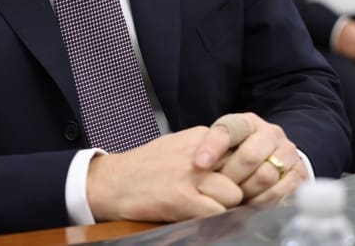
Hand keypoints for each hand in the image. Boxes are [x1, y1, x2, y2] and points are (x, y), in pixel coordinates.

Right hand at [87, 126, 241, 222]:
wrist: (113, 182)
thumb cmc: (145, 166)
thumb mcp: (179, 145)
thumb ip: (206, 152)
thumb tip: (236, 164)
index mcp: (200, 137)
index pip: (239, 151)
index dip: (240, 171)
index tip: (238, 181)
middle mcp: (199, 153)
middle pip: (241, 172)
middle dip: (238, 188)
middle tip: (226, 200)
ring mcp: (191, 176)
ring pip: (234, 194)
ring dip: (226, 206)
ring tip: (208, 208)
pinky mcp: (183, 199)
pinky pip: (217, 212)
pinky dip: (213, 219)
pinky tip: (199, 216)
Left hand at [195, 113, 307, 204]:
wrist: (275, 157)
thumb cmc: (241, 153)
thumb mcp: (225, 146)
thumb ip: (211, 150)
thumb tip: (196, 167)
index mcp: (247, 122)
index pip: (227, 130)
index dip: (212, 147)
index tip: (199, 164)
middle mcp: (270, 133)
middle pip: (248, 156)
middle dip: (231, 176)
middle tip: (220, 189)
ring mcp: (287, 152)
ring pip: (265, 175)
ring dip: (247, 191)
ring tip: (235, 198)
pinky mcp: (299, 172)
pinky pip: (280, 191)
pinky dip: (263, 201)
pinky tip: (252, 204)